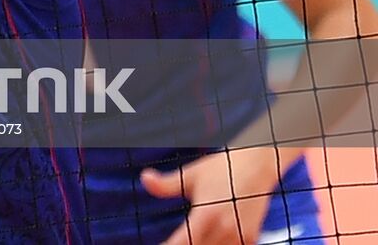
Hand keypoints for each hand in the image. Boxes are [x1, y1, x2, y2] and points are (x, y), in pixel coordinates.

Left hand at [141, 150, 278, 244]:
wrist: (258, 164)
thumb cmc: (221, 168)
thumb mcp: (192, 174)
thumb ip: (166, 184)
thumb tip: (144, 177)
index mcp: (206, 213)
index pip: (183, 242)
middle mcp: (224, 228)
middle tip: (175, 239)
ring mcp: (240, 235)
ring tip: (191, 237)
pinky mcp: (250, 238)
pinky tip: (209, 238)